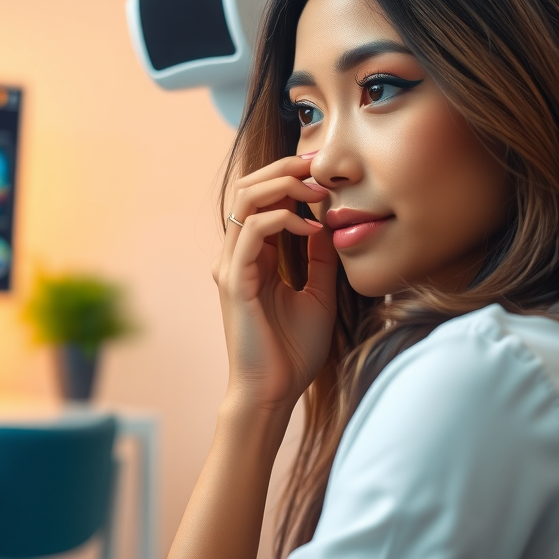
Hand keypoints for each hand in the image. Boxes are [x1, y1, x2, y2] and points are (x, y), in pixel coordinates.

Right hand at [213, 153, 338, 419]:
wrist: (275, 391)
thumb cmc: (294, 351)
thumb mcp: (318, 293)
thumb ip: (319, 259)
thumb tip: (328, 224)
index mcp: (253, 256)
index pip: (261, 197)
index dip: (289, 175)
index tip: (324, 170)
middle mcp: (235, 255)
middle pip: (248, 187)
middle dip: (285, 168)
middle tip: (320, 167)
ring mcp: (231, 266)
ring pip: (245, 200)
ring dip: (283, 186)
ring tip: (316, 191)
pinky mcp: (234, 281)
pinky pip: (252, 232)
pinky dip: (283, 220)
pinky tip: (311, 229)